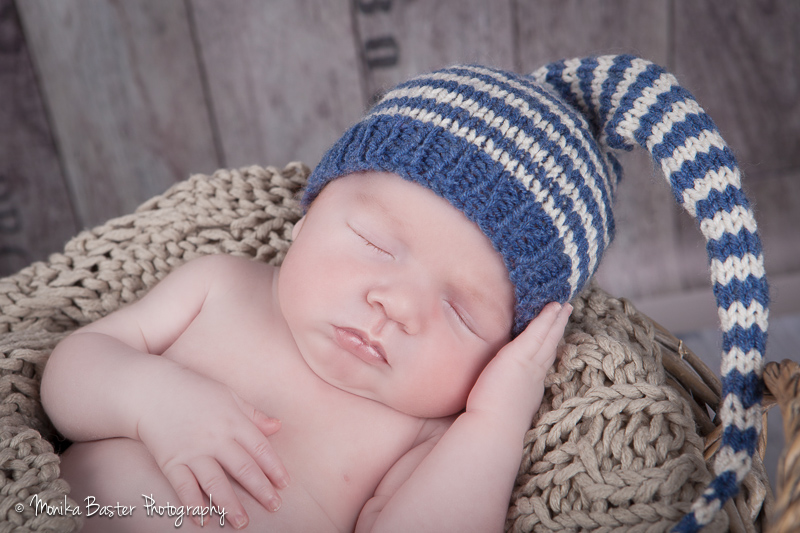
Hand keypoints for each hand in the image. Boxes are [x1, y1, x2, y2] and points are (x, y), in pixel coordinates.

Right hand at [135, 364, 289, 528]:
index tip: (284, 484)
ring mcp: (193, 451)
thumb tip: (277, 426)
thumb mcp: (228, 395)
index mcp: (233, 421)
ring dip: (230, 505)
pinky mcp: (171, 461)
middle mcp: (216, 438)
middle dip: (261, 490)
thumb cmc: (193, 390)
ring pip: (216, 483)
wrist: (151, 390)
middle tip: (274, 506)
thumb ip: (252, 414)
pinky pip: (184, 487)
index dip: (274, 468)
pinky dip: (194, 505)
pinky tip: (204, 520)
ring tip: (242, 523)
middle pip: (243, 469)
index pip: (260, 448)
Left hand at [466, 302, 571, 432]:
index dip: (547, 349)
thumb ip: (495, 398)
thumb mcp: (496, 407)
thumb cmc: (487, 427)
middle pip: (549, 348)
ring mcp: (530, 367)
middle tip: (566, 312)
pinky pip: (538, 332)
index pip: (539, 364)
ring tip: (564, 305)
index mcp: (527, 390)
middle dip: (557, 330)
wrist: (490, 432)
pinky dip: (547, 319)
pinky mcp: (521, 356)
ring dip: (556, 320)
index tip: (553, 338)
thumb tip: (482, 399)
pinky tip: (554, 307)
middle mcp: (534, 377)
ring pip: (548, 338)